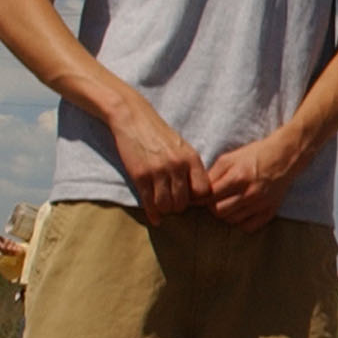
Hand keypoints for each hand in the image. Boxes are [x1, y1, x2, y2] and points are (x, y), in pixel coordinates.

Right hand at [108, 92, 211, 222]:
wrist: (134, 119)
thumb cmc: (160, 135)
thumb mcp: (183, 148)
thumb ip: (191, 168)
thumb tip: (200, 194)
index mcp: (191, 159)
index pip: (203, 191)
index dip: (198, 200)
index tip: (191, 200)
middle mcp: (177, 166)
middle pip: (184, 202)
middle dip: (179, 207)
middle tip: (174, 205)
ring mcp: (158, 171)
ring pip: (166, 205)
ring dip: (165, 210)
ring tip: (164, 206)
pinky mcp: (140, 175)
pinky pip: (149, 202)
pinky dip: (152, 214)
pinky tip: (155, 218)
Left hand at [206, 134, 301, 231]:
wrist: (285, 157)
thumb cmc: (255, 155)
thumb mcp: (229, 158)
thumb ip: (212, 175)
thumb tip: (198, 191)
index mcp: (238, 177)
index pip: (210, 196)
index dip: (200, 198)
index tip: (199, 197)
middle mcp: (250, 193)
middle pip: (219, 212)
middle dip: (212, 206)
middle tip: (215, 199)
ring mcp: (261, 204)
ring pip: (232, 220)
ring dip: (227, 213)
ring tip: (228, 203)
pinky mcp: (270, 211)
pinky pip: (249, 227)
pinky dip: (242, 222)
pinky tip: (242, 211)